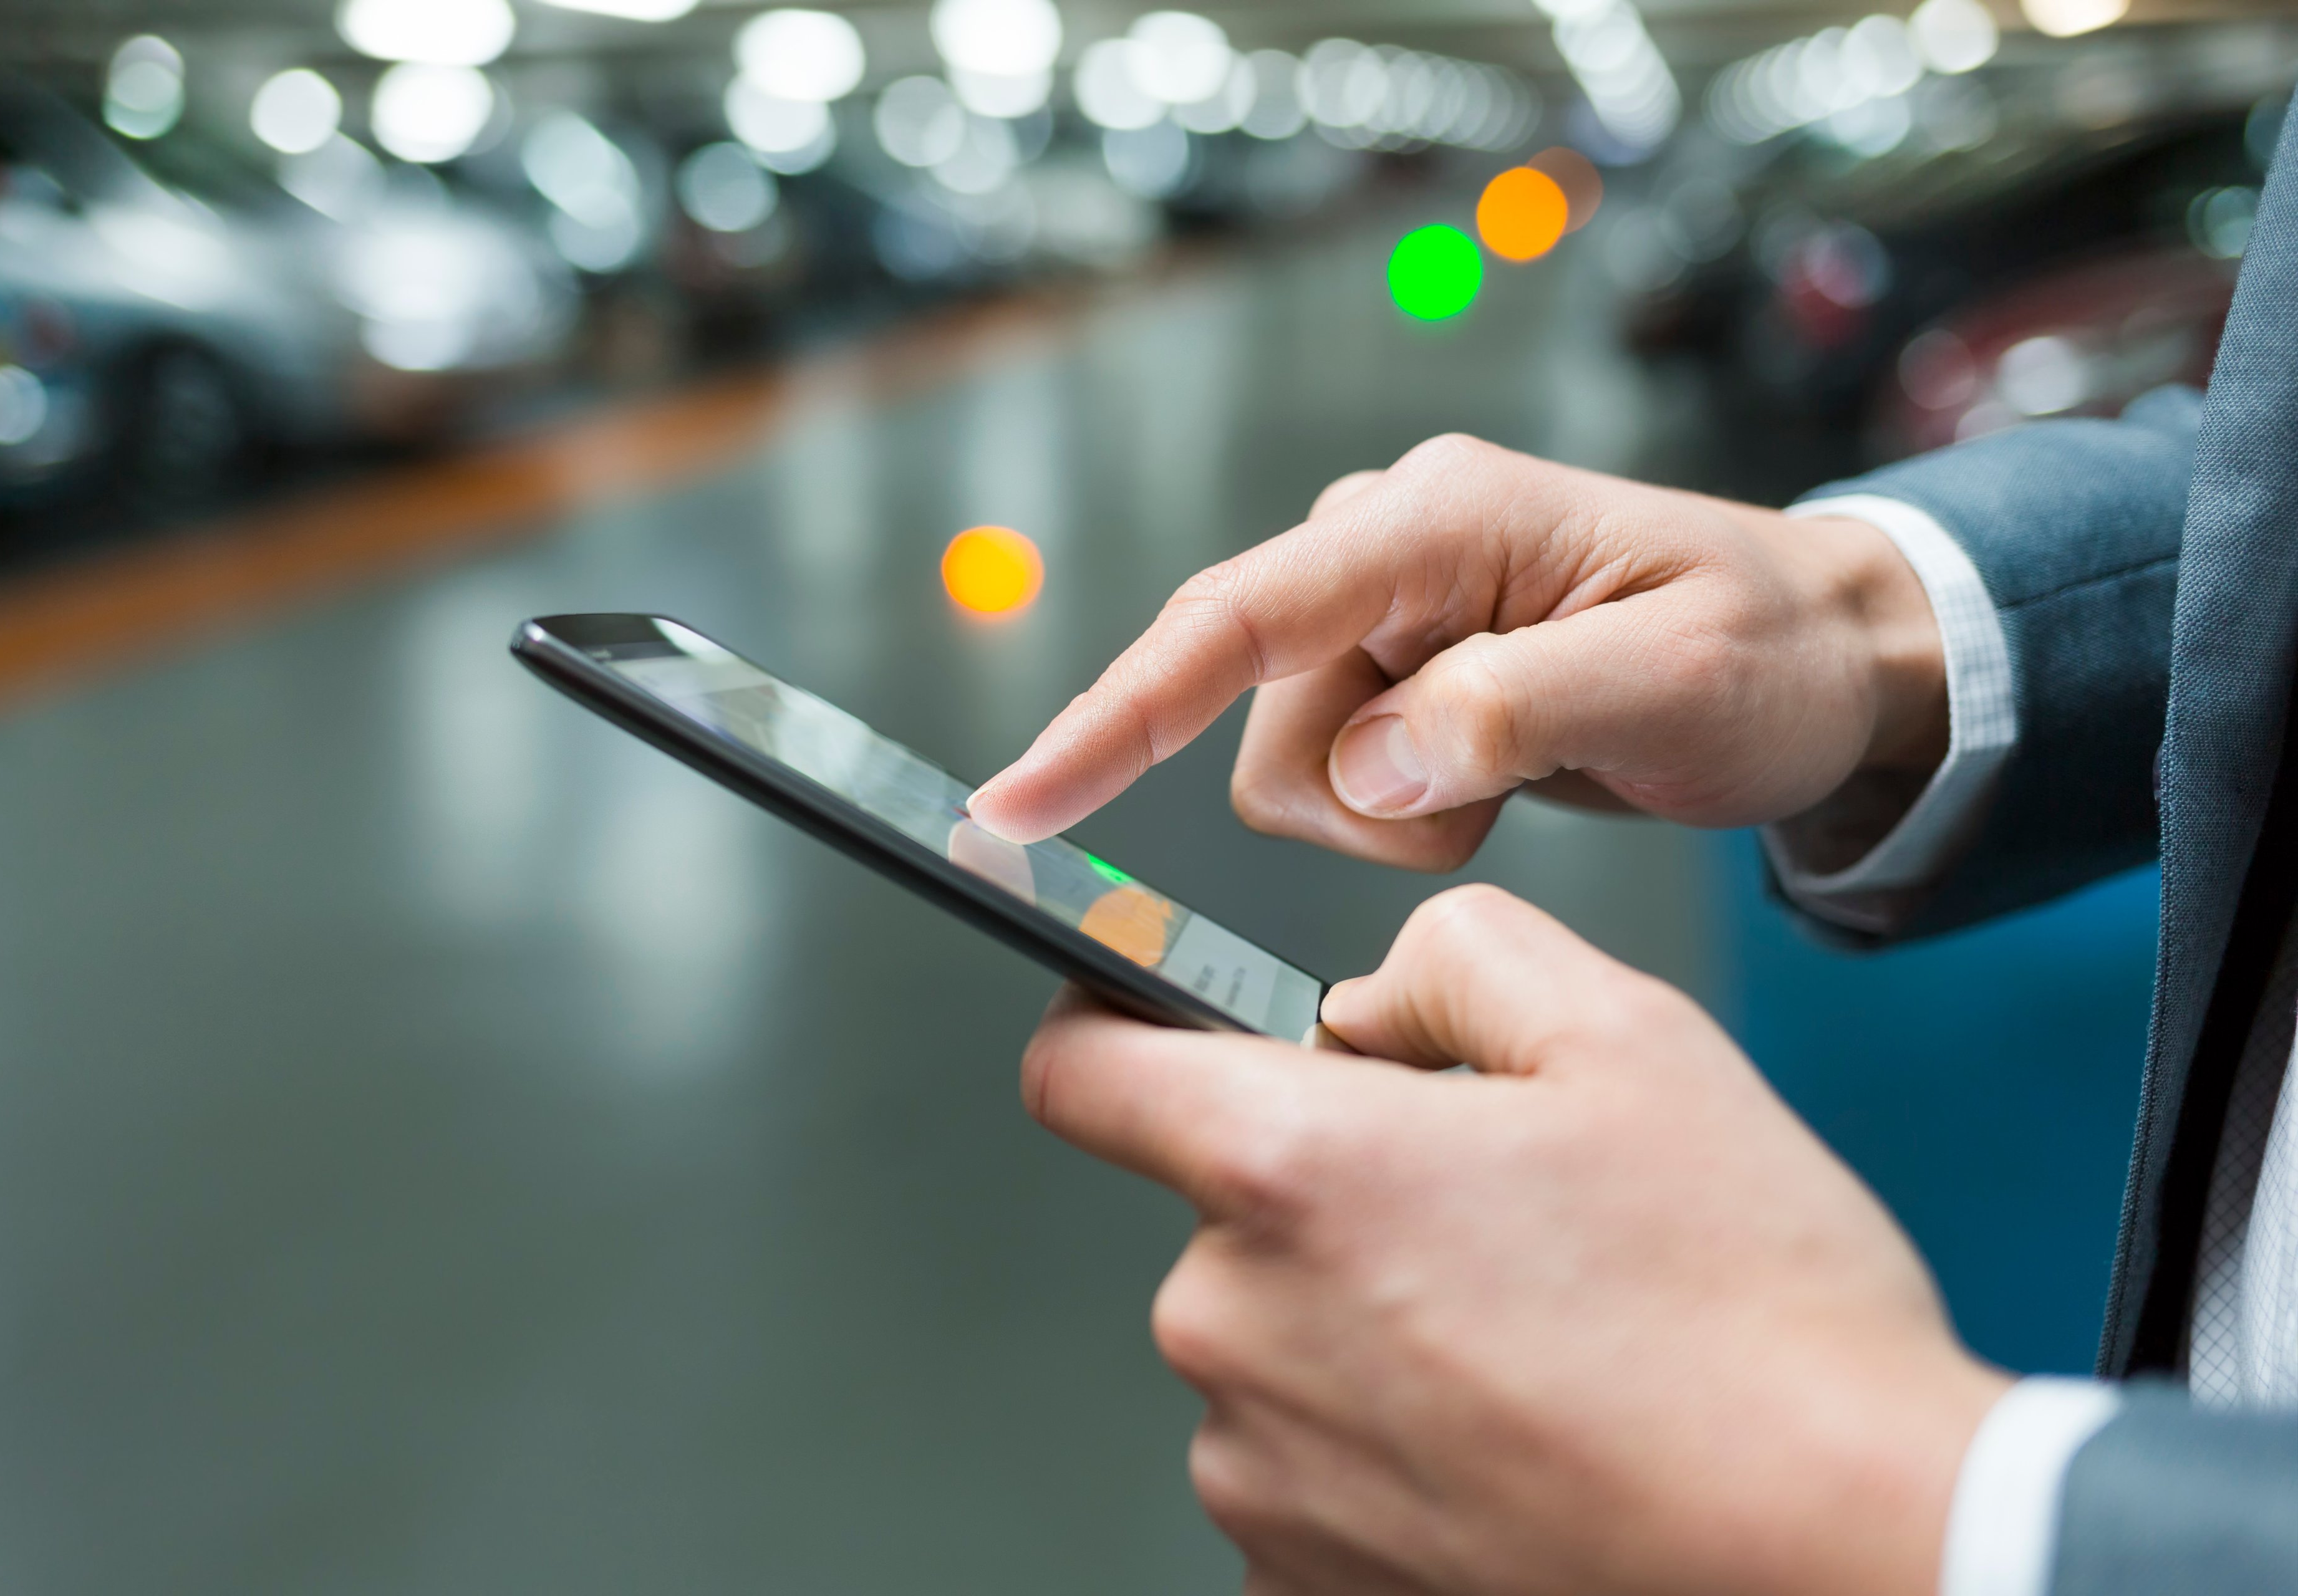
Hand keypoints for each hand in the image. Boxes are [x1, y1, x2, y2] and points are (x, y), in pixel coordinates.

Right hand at [970, 435, 1944, 870]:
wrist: (1824, 661)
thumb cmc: (1769, 654)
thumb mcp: (1676, 684)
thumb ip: (1515, 714)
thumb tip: (1371, 765)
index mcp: (1438, 520)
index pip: (1236, 617)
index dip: (1117, 714)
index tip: (1017, 806)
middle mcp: (1382, 546)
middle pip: (1254, 718)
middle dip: (1365, 801)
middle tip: (1502, 799)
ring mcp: (1378, 612)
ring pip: (1288, 766)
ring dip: (1392, 817)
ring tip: (1514, 783)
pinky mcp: (1387, 671)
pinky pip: (1330, 782)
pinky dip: (1403, 816)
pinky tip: (1492, 781)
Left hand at [1021, 885, 2006, 1595]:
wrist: (1846, 1554)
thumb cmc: (1752, 1315)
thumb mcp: (1629, 1039)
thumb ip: (1458, 964)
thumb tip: (1365, 1007)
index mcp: (1288, 1172)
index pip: (1081, 1071)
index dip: (1110, 1030)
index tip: (1155, 1035)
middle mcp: (1235, 1330)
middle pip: (1223, 1217)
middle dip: (1333, 1198)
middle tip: (1498, 1226)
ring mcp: (1263, 1480)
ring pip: (1274, 1348)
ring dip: (1366, 1333)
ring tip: (1538, 1352)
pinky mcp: (1305, 1589)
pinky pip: (1307, 1474)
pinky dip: (1388, 1453)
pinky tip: (1518, 1447)